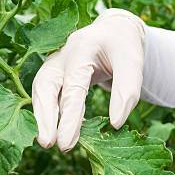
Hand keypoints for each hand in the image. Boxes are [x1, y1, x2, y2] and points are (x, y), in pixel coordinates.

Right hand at [32, 9, 144, 150]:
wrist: (115, 31)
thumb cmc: (124, 47)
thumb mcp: (133, 63)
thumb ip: (127, 91)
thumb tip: (115, 124)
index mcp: (83, 48)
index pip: (73, 86)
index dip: (69, 117)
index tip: (67, 143)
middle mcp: (63, 54)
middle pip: (46, 86)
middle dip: (45, 117)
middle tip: (48, 144)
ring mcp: (55, 63)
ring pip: (41, 90)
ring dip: (42, 116)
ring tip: (46, 142)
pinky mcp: (55, 73)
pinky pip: (46, 93)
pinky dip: (47, 112)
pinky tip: (54, 131)